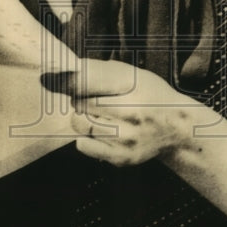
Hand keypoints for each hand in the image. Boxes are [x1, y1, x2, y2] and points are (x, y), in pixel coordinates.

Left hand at [43, 59, 197, 166]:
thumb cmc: (151, 96)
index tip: (47, 77)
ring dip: (82, 117)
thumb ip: (100, 71)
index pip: (87, 83)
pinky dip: (86, 136)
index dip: (67, 81)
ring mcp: (126, 139)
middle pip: (80, 104)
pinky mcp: (121, 158)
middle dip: (81, 99)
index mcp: (135, 89)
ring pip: (79, 124)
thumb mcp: (134, 75)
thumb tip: (66, 68)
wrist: (178, 130)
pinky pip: (83, 145)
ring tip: (100, 115)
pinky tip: (103, 131)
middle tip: (96, 100)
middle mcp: (131, 115)